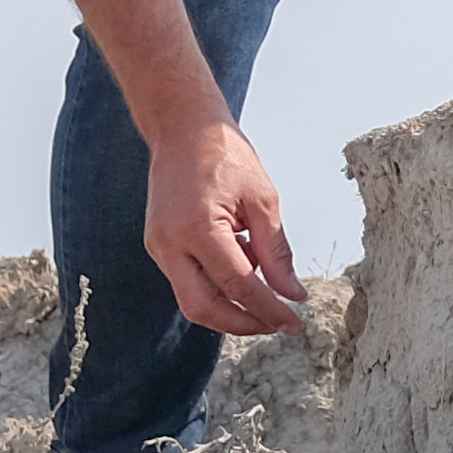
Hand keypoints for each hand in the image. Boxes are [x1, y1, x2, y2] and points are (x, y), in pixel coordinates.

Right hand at [143, 117, 305, 336]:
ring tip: (263, 281)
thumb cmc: (223, 154)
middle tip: (277, 323)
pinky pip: (189, 280)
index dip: (269, 310)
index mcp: (197, 228)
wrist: (184, 129)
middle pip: (204, 308)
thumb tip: (291, 294)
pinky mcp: (159, 246)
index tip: (294, 323)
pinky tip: (242, 261)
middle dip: (242, 323)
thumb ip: (276, 252)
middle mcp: (170, 243)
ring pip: (194, 299)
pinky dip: (218, 283)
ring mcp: (159, 246)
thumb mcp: (263, 200)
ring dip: (230, 304)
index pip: (238, 286)